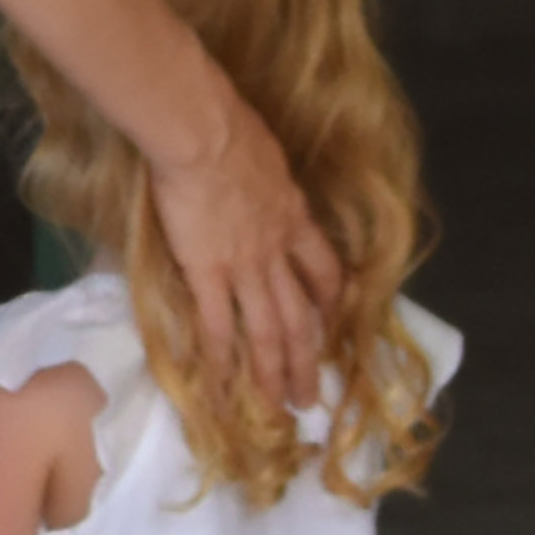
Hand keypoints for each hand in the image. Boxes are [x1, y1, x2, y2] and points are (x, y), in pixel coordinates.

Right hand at [145, 91, 346, 414]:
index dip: (331, 304)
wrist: (202, 132)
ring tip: (281, 407)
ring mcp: (244, 265)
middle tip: (312, 396)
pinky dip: (223, 359)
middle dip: (308, 359)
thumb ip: (265, 181)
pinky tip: (223, 386)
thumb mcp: (266, 156)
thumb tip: (256, 182)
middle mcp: (278, 251)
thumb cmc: (229, 127)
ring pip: (268, 330)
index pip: (324, 272)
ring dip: (277, 373)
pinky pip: (217, 323)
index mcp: (294, 219)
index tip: (332, 327)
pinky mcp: (206, 270)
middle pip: (301, 315)